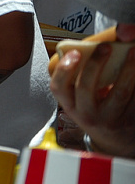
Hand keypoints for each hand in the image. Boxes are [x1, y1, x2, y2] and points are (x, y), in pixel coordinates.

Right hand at [50, 42, 134, 157]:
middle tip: (105, 46)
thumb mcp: (80, 102)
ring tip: (131, 52)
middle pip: (86, 87)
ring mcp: (109, 119)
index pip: (58, 88)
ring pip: (118, 93)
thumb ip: (80, 81)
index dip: (64, 70)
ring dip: (126, 70)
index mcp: (70, 106)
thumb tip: (92, 49)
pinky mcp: (129, 121)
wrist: (115, 140)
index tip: (74, 53)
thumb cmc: (95, 112)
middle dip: (95, 63)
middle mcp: (86, 115)